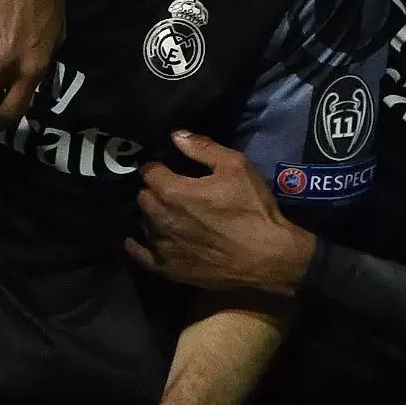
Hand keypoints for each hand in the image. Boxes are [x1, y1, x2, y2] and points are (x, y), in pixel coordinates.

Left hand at [127, 131, 317, 295]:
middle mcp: (162, 219)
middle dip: (153, 190)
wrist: (268, 257)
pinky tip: (136, 240)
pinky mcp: (170, 270)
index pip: (149, 172)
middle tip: (168, 189)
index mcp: (174, 192)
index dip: (157, 166)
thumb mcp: (236, 167)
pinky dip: (137, 246)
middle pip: (143, 198)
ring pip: (143, 224)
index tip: (165, 166)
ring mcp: (164, 247)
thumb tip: (176, 135)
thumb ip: (203, 148)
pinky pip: (141, 257)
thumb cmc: (253, 209)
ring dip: (151, 215)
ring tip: (164, 213)